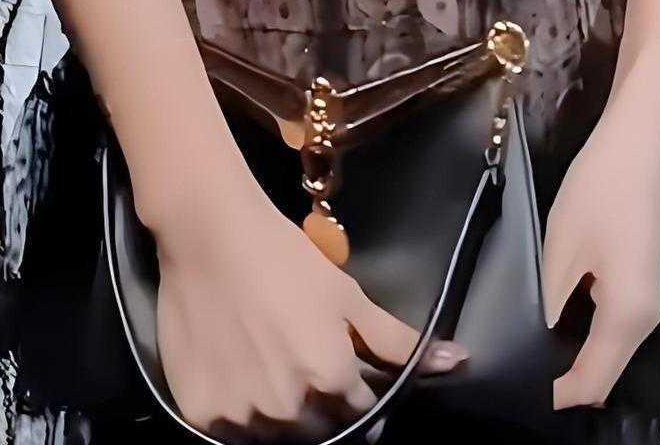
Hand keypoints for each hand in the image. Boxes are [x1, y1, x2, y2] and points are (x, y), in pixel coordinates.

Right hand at [154, 170, 467, 435]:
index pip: (362, 414)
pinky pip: (231, 434)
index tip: (345, 372)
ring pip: (276, 436)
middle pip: (320, 431)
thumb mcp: (347, 296)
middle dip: (321, 406)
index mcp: (330, 379)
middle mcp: (288, 409)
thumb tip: (457, 361)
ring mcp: (242, 417)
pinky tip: (239, 372)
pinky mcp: (202, 416)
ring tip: (270, 364)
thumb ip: (397, 340)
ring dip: (280, 412)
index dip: (357, 392)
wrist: (210, 234)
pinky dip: (240, 412)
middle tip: (303, 362)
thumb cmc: (285, 258)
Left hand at [541, 77, 659, 411]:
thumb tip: (528, 346)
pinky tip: (551, 318)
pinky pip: (611, 326)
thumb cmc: (601, 188)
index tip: (509, 389)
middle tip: (509, 368)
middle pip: (602, 372)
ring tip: (522, 346)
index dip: (552, 395)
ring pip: (606, 349)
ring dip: (571, 355)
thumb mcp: (561, 246)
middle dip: (560, 379)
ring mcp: (648, 301)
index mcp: (628, 317)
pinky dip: (584, 332)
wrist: (641, 137)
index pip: (590, 383)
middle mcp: (646, 320)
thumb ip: (545, 304)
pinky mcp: (641, 282)